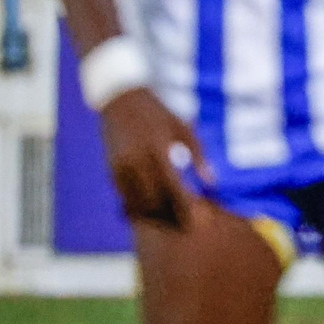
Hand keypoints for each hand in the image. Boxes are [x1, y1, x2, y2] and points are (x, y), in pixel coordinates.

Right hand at [98, 87, 209, 227]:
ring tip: (168, 220)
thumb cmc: (158, 114)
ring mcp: (121, 166)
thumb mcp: (183, 129)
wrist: (120, 100)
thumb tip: (212, 183)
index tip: (194, 221)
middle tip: (182, 224)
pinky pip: (124, 196)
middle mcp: (136, 159)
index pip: (172, 187)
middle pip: (153, 200)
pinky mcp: (111, 169)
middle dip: (168, 215)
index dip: (183, 207)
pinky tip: (150, 210)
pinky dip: (137, 206)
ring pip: (136, 202)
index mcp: (157, 149)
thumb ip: (198, 157)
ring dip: (152, 214)